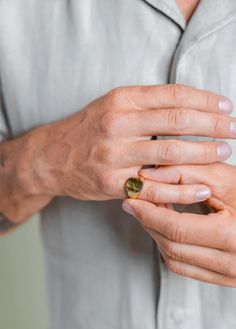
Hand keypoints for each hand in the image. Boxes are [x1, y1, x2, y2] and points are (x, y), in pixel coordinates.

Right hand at [32, 84, 233, 200]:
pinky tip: (201, 188)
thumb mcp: (111, 105)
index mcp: (120, 100)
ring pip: (170, 153)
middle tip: (234, 129)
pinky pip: (154, 187)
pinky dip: (181, 189)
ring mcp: (114, 155)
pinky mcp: (112, 184)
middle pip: (176, 121)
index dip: (204, 100)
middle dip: (213, 125)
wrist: (50, 157)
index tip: (225, 106)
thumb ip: (145, 104)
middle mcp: (117, 124)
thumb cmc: (87, 129)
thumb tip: (187, 105)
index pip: (172, 95)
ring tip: (224, 152)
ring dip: (203, 153)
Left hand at [122, 163, 235, 286]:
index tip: (131, 199)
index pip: (176, 229)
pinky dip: (170, 248)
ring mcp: (231, 276)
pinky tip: (167, 229)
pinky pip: (186, 268)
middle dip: (149, 222)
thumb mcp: (226, 179)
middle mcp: (233, 263)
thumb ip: (186, 172)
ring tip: (152, 213)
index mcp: (233, 236)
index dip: (148, 213)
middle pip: (172, 246)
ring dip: (157, 235)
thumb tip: (147, 175)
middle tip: (137, 203)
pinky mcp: (226, 279)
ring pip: (175, 260)